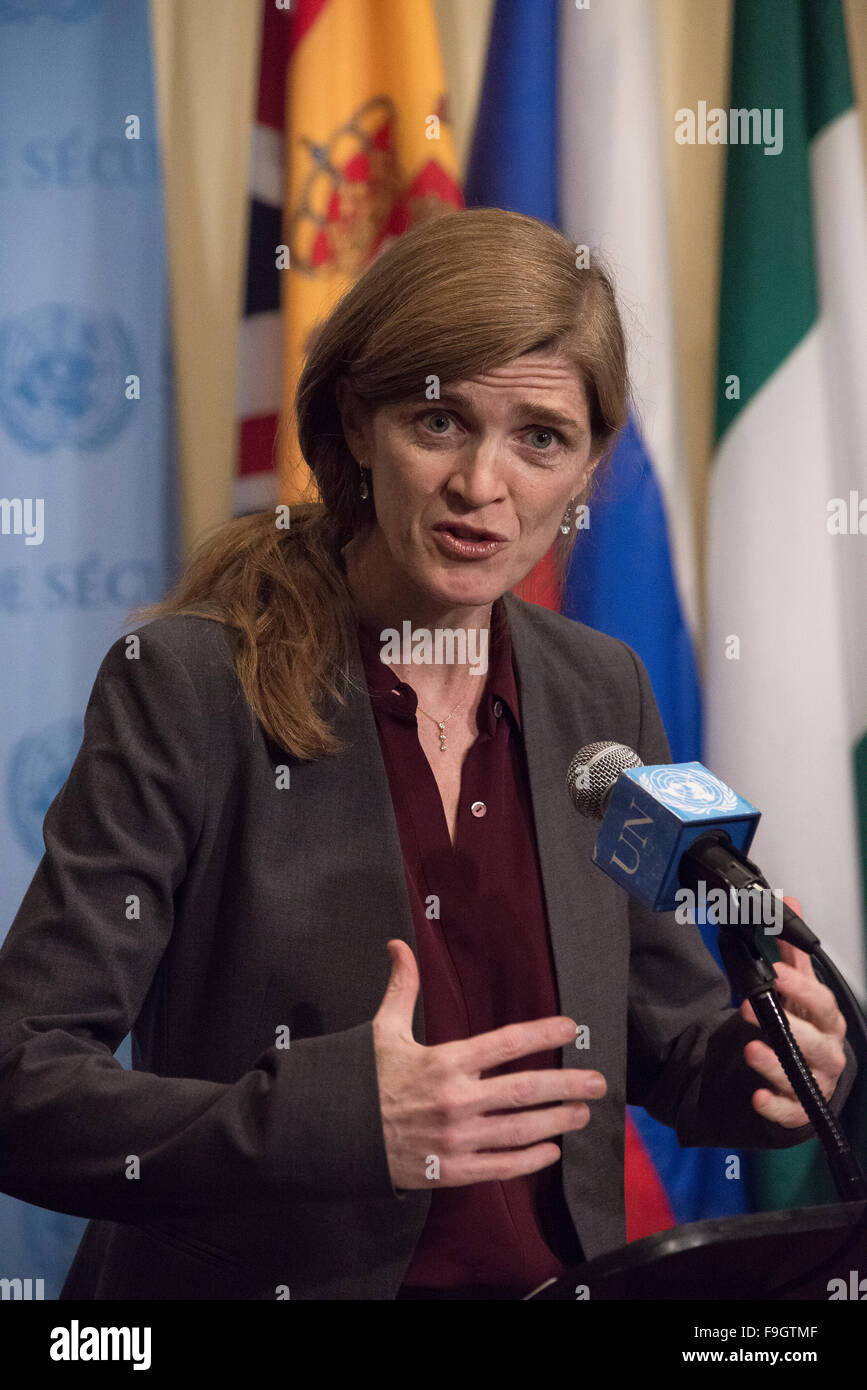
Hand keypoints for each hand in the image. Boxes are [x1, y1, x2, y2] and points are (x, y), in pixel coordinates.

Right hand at [372, 939, 606, 1190]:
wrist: (332, 1132)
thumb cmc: (363, 1079)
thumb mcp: (382, 1030)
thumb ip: (401, 988)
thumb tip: (398, 945)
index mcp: (444, 1062)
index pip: (505, 1043)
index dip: (542, 1033)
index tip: (570, 1027)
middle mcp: (456, 1100)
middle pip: (525, 1091)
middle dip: (567, 1086)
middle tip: (598, 1082)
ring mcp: (455, 1139)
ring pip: (519, 1131)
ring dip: (556, 1122)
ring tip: (582, 1114)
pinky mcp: (449, 1170)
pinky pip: (499, 1167)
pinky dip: (529, 1161)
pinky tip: (550, 1152)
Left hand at [740, 902, 847, 1128]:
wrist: (804, 1071)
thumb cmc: (803, 1025)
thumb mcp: (798, 990)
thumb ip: (792, 952)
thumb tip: (788, 901)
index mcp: (827, 1019)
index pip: (821, 1002)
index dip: (800, 988)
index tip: (776, 973)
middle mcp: (827, 1051)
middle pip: (814, 1041)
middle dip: (785, 1026)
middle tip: (748, 1008)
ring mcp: (815, 1081)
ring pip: (802, 1075)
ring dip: (775, 1064)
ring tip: (750, 1049)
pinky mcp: (799, 1108)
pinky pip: (790, 1111)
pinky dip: (774, 1105)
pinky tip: (757, 1097)